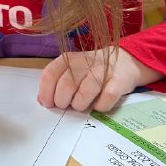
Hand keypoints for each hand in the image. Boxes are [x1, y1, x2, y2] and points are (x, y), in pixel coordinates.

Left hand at [38, 48, 161, 112]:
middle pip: (66, 86)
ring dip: (80, 104)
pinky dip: (99, 106)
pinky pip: (106, 99)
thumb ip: (55, 83)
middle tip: (66, 105)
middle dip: (62, 101)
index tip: (48, 103)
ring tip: (80, 105)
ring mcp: (103, 71)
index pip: (50, 74)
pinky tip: (97, 105)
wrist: (124, 61)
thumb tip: (41, 100)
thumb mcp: (71, 71)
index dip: (46, 93)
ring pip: (85, 92)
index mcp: (68, 59)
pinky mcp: (119, 81)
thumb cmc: (92, 71)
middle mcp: (85, 62)